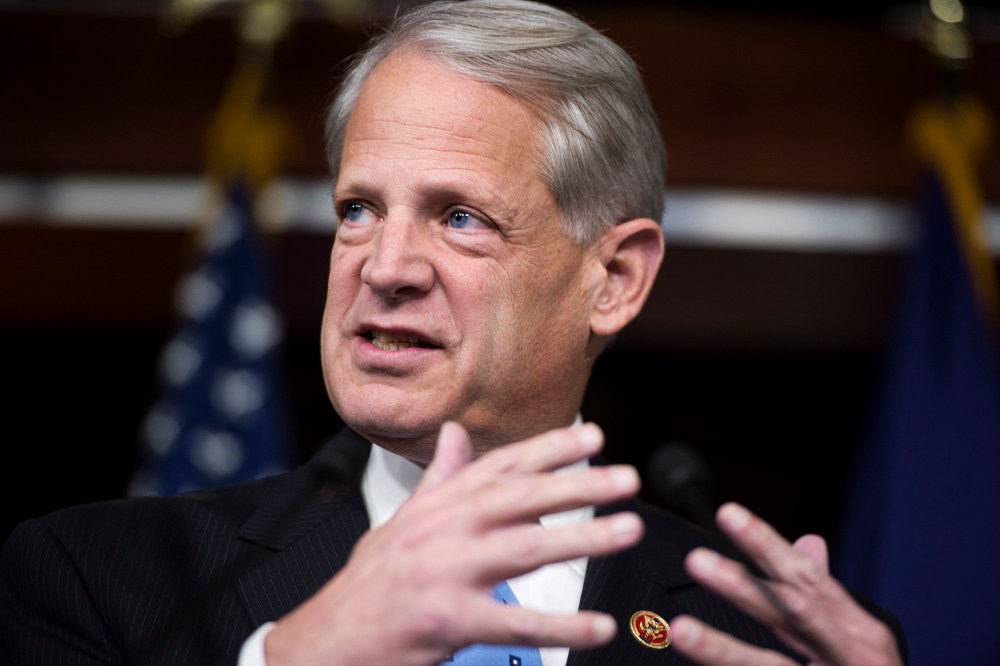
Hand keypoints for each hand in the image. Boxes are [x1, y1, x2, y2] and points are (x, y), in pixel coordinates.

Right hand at [265, 421, 643, 665]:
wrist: (327, 638)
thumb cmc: (371, 581)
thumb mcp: (404, 520)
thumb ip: (440, 478)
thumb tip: (454, 433)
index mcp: (437, 505)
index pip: (500, 466)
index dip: (549, 448)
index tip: (593, 436)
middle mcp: (443, 530)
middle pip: (520, 498)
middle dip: (578, 484)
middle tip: (627, 478)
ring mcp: (445, 573)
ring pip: (523, 548)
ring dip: (582, 538)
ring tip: (627, 530)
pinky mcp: (447, 620)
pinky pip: (513, 623)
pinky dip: (559, 624)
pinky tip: (597, 626)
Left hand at [670, 502, 902, 665]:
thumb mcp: (859, 639)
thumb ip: (826, 596)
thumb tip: (808, 541)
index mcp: (857, 629)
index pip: (807, 576)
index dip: (766, 544)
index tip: (727, 513)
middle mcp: (853, 653)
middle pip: (792, 613)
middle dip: (744, 586)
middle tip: (696, 561)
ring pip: (772, 665)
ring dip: (723, 649)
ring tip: (681, 630)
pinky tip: (700, 664)